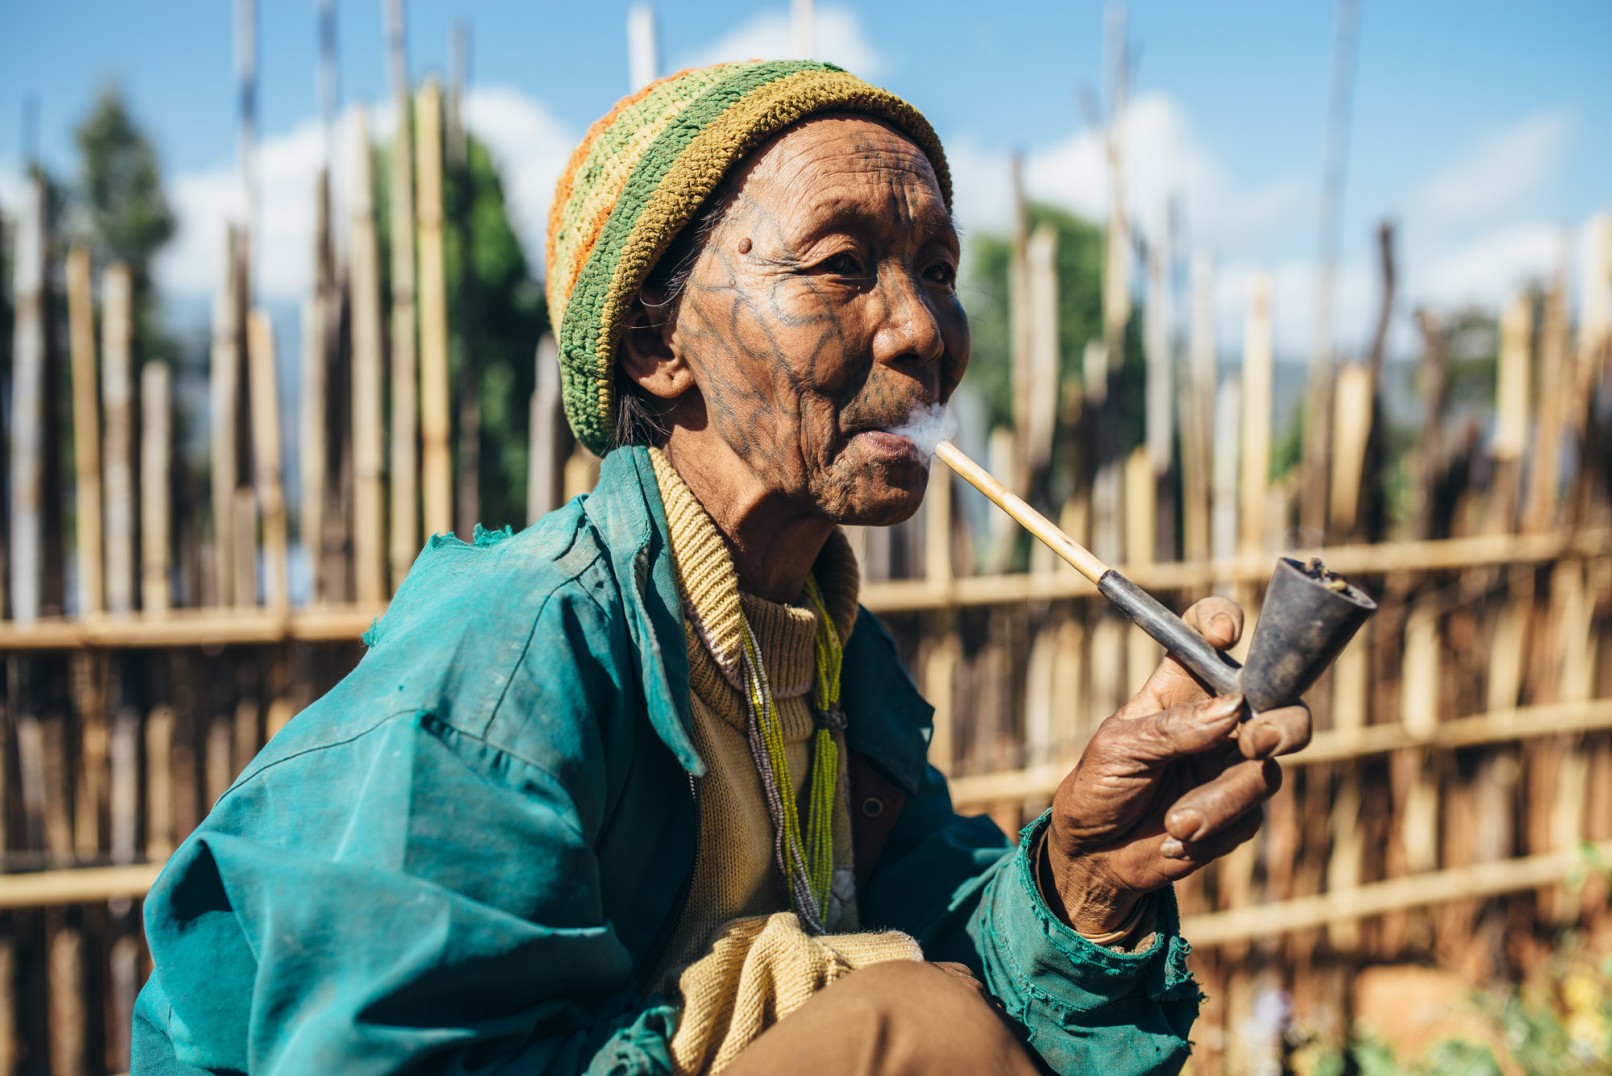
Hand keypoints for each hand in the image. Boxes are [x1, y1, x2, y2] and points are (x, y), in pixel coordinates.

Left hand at [1043, 597, 1311, 935]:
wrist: (1093, 857)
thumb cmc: (1097, 788)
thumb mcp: (1119, 750)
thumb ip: (1172, 729)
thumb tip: (1232, 709)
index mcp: (1179, 689)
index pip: (1206, 637)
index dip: (1223, 618)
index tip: (1224, 634)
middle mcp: (1217, 721)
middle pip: (1279, 704)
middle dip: (1281, 724)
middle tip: (1254, 744)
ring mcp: (1232, 766)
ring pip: (1265, 771)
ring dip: (1220, 800)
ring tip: (1175, 822)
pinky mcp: (1240, 813)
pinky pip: (1250, 818)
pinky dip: (1213, 832)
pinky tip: (1175, 841)